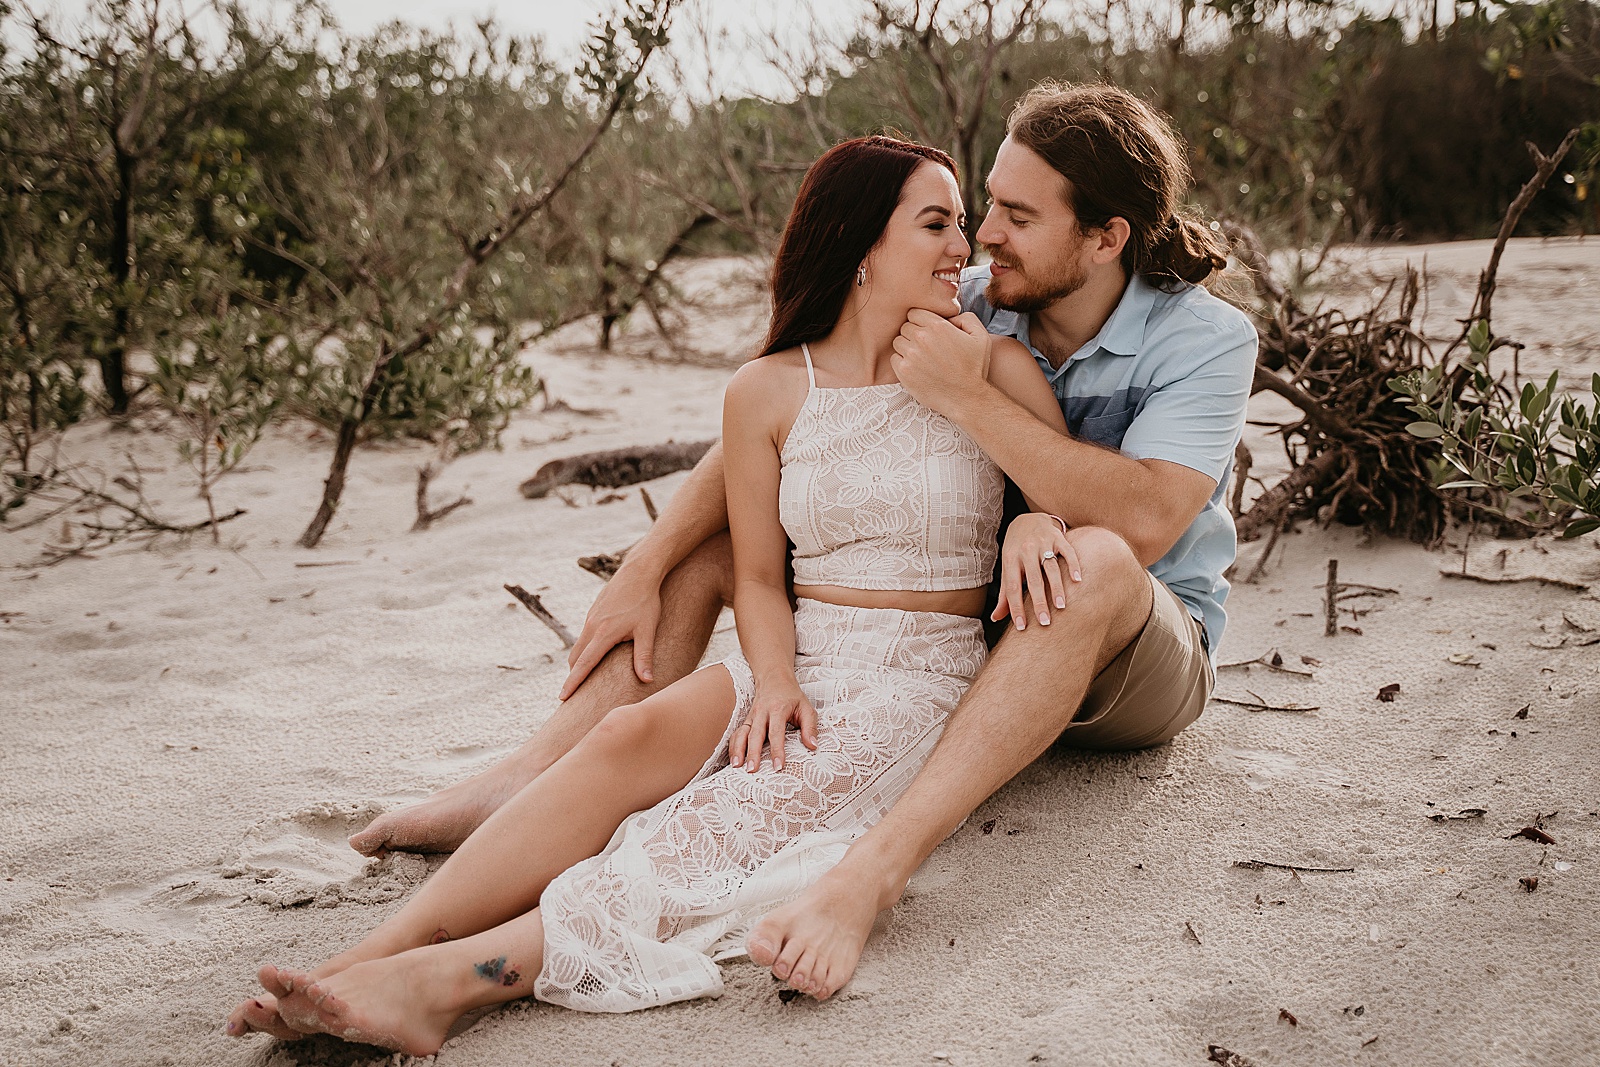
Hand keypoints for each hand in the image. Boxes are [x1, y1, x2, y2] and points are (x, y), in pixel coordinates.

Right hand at [559, 562, 661, 699]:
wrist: (639, 571)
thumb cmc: (646, 601)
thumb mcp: (648, 629)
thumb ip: (644, 656)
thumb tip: (647, 680)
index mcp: (603, 633)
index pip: (584, 664)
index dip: (573, 682)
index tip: (563, 698)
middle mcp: (592, 626)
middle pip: (576, 658)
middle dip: (573, 676)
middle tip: (571, 695)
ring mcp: (591, 618)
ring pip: (579, 646)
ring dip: (578, 663)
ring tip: (580, 678)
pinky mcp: (594, 612)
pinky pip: (584, 636)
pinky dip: (584, 649)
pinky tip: (593, 655)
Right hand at [728, 678, 818, 771]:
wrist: (774, 678)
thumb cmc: (792, 696)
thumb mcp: (806, 707)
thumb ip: (810, 727)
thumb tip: (813, 746)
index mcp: (777, 709)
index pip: (776, 732)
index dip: (777, 750)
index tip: (778, 766)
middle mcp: (761, 713)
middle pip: (755, 735)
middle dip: (753, 753)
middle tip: (752, 770)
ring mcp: (751, 716)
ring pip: (741, 734)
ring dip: (738, 750)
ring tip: (737, 767)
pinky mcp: (746, 720)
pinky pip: (737, 734)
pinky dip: (733, 747)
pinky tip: (733, 760)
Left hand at [890, 310, 990, 415]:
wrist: (967, 399)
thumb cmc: (975, 368)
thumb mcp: (980, 337)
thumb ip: (965, 318)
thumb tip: (948, 316)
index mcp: (938, 326)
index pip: (914, 312)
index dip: (921, 321)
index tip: (928, 331)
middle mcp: (922, 338)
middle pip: (905, 327)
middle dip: (914, 334)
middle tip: (927, 347)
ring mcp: (911, 355)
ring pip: (898, 342)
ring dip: (907, 347)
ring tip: (922, 358)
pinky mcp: (904, 372)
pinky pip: (894, 359)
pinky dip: (902, 362)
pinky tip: (916, 368)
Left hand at [992, 513, 1082, 630]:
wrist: (1027, 519)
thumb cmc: (1016, 550)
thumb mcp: (1008, 568)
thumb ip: (1005, 593)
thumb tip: (996, 617)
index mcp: (1011, 559)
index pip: (1012, 587)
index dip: (1016, 608)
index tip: (1022, 626)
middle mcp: (1026, 550)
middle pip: (1033, 580)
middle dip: (1039, 602)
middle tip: (1045, 622)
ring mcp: (1043, 542)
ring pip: (1051, 567)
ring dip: (1057, 588)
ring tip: (1061, 606)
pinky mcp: (1058, 537)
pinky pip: (1068, 552)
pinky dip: (1073, 566)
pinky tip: (1078, 581)